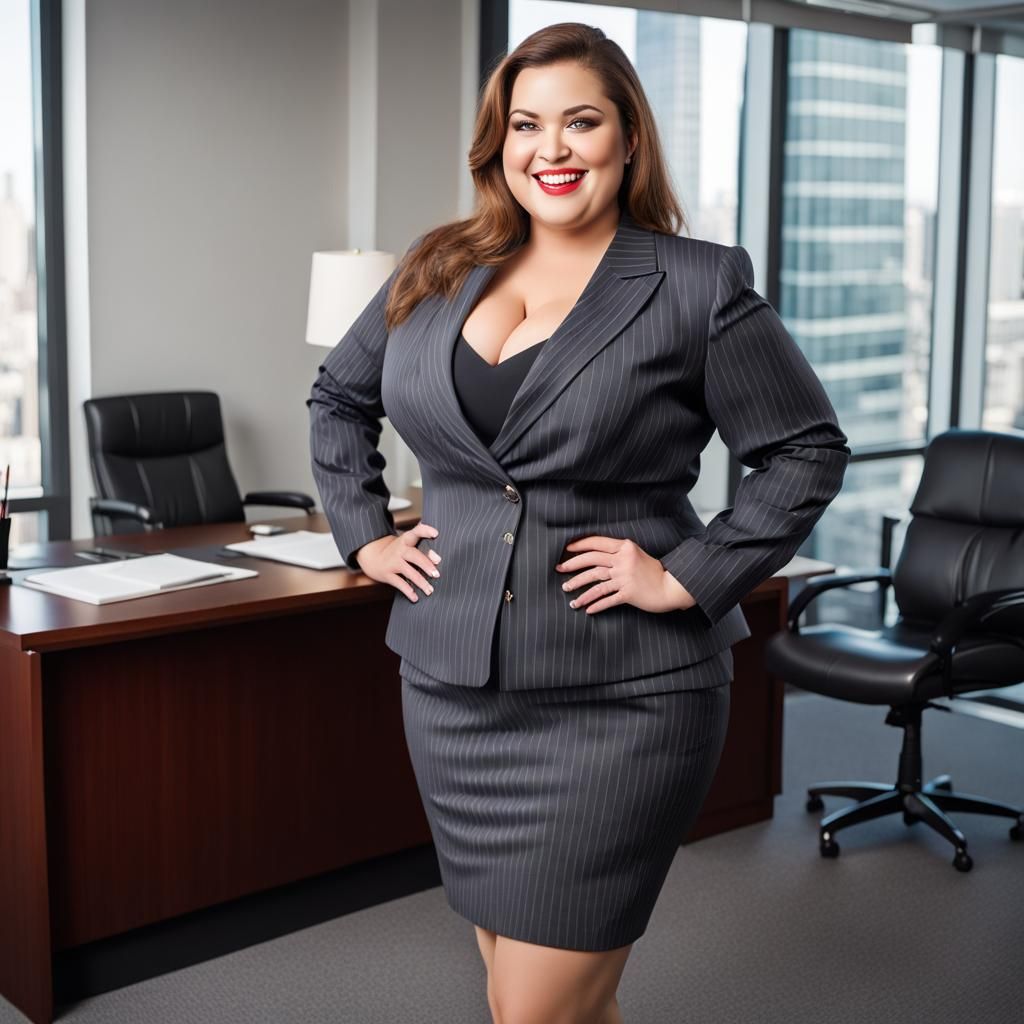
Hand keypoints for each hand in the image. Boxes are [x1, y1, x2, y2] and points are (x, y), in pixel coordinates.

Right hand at [354, 522, 441, 602]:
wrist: (371, 556)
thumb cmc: (398, 551)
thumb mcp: (407, 545)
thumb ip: (422, 549)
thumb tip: (437, 559)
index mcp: (406, 540)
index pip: (416, 532)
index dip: (426, 531)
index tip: (436, 533)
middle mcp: (399, 550)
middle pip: (414, 555)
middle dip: (426, 564)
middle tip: (436, 574)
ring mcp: (393, 562)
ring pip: (409, 572)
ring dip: (421, 582)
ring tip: (430, 590)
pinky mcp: (387, 574)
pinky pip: (399, 583)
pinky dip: (408, 592)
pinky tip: (415, 598)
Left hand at [555, 534, 697, 614]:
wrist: (671, 586)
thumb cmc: (652, 571)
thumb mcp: (636, 554)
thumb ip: (618, 553)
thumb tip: (593, 557)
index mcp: (625, 547)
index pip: (596, 543)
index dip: (579, 546)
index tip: (566, 550)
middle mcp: (623, 560)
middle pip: (591, 560)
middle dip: (572, 565)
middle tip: (559, 570)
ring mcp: (625, 577)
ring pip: (595, 581)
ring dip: (579, 589)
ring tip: (568, 594)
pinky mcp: (628, 593)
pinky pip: (607, 599)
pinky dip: (595, 604)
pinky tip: (587, 609)